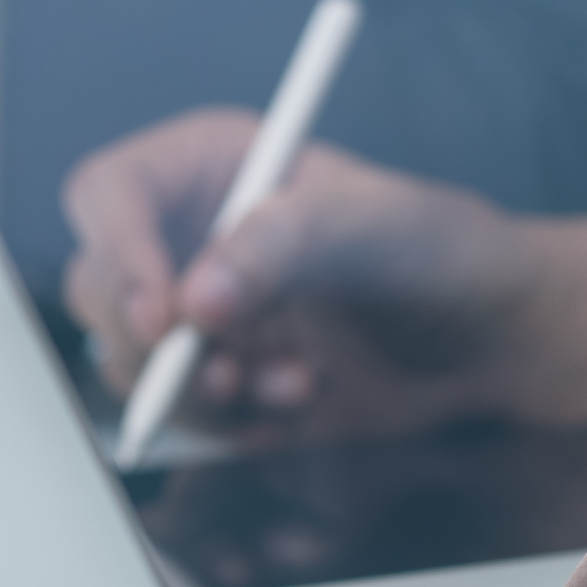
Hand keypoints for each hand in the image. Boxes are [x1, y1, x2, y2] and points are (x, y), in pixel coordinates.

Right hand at [60, 108, 586, 446]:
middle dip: (156, 344)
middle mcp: (185, 234)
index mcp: (208, 165)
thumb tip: (195, 300)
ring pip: (129, 361)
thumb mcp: (369, 224)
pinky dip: (228, 421)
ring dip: (201, 390)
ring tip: (289, 382)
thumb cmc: (439, 251)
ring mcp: (194, 309)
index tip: (163, 316)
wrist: (487, 339)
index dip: (118, 253)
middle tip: (220, 370)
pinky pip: (177, 411)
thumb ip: (280, 245)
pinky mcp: (213, 374)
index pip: (110, 194)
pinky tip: (294, 401)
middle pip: (100, 288)